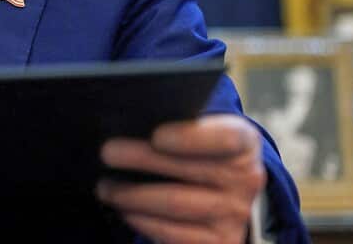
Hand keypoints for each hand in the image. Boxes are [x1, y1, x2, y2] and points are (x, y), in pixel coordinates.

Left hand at [98, 114, 265, 243]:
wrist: (220, 193)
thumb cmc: (196, 152)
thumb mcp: (199, 130)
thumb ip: (176, 122)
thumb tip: (129, 121)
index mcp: (244, 142)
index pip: (226, 138)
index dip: (192, 138)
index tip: (157, 136)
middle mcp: (247, 179)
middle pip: (189, 170)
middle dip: (142, 160)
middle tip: (107, 153)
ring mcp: (235, 214)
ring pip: (176, 204)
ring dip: (133, 195)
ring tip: (105, 186)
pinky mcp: (220, 242)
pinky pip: (175, 234)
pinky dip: (143, 221)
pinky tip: (125, 210)